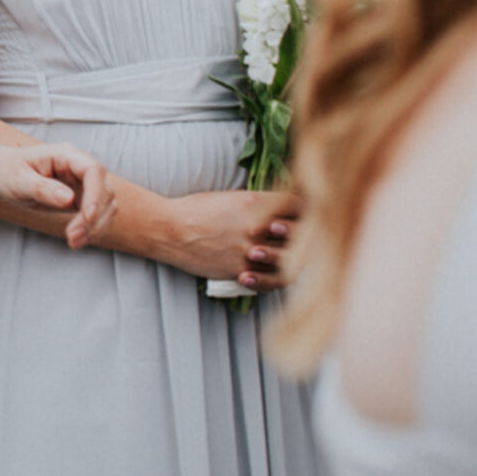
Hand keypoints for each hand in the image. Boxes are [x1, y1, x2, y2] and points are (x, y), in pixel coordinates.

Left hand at [0, 143, 113, 248]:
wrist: (3, 174)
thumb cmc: (8, 171)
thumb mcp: (18, 179)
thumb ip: (42, 188)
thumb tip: (68, 199)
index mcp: (65, 155)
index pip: (93, 170)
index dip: (95, 194)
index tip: (87, 216)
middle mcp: (79, 168)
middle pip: (104, 192)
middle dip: (93, 218)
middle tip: (72, 237)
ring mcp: (83, 184)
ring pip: (106, 206)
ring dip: (95, 228)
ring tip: (73, 242)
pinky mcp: (82, 199)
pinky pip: (97, 216)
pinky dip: (91, 230)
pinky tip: (76, 241)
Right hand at [150, 189, 297, 289]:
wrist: (169, 230)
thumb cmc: (196, 210)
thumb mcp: (231, 197)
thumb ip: (259, 203)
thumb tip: (280, 211)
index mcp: (256, 202)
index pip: (298, 206)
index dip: (307, 210)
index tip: (307, 214)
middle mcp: (258, 226)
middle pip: (300, 233)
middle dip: (306, 235)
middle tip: (307, 237)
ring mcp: (251, 250)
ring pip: (290, 259)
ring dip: (292, 257)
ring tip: (288, 256)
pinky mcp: (241, 269)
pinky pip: (271, 278)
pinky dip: (274, 276)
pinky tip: (270, 272)